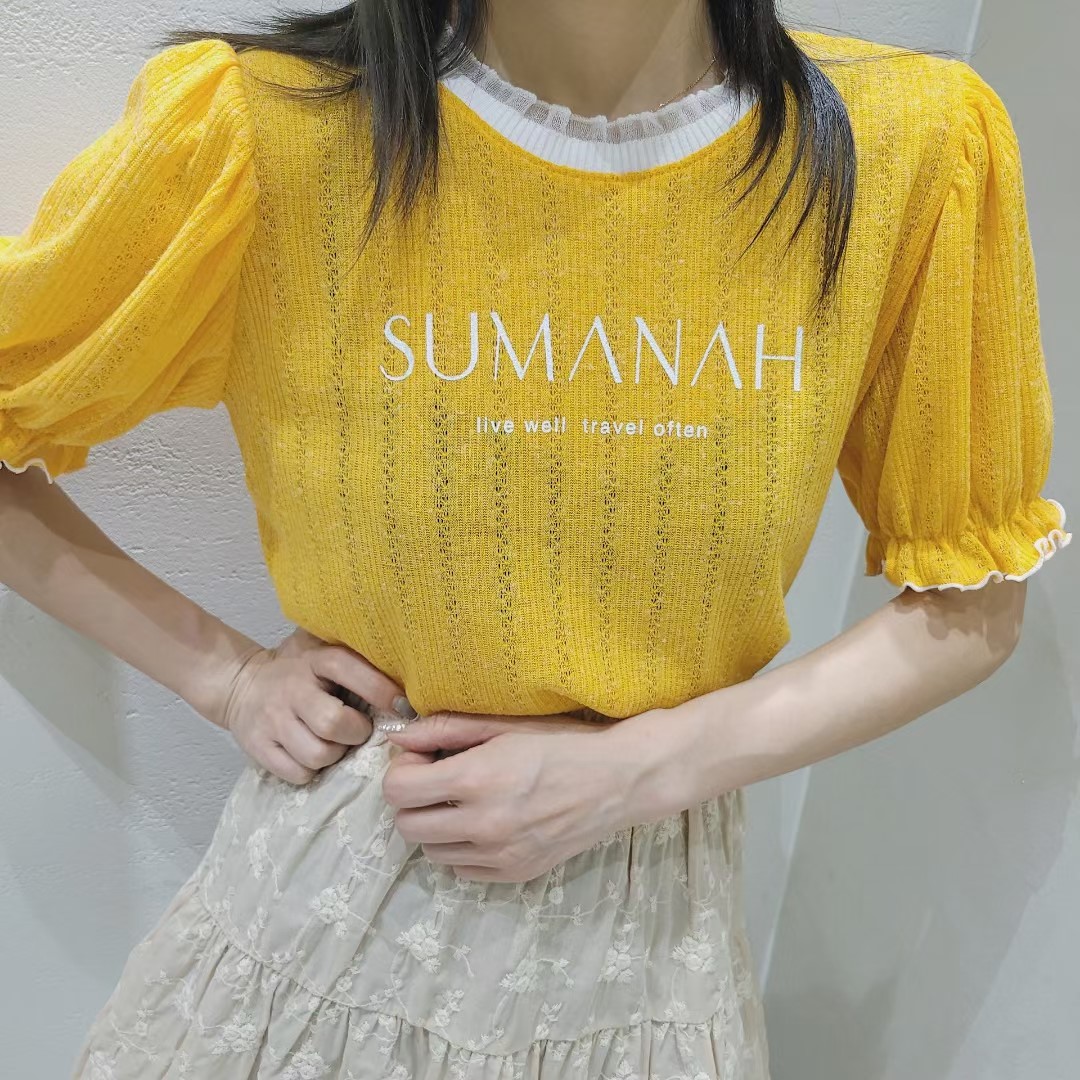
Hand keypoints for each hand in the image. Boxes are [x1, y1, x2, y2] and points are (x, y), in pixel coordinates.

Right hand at [217, 626, 414, 784]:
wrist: (240, 683)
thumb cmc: (300, 669)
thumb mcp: (323, 650)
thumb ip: (358, 656)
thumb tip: (412, 670)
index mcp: (314, 659)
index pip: (351, 671)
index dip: (381, 691)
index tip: (403, 708)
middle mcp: (292, 689)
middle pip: (334, 723)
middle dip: (356, 733)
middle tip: (358, 730)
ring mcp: (272, 720)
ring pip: (317, 755)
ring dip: (334, 755)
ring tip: (334, 743)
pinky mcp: (258, 747)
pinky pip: (297, 773)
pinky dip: (311, 770)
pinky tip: (312, 754)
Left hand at [380, 710, 647, 881]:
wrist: (618, 781)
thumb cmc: (561, 743)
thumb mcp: (503, 726)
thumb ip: (444, 729)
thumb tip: (398, 738)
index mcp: (477, 778)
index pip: (398, 790)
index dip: (403, 772)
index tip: (424, 761)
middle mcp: (483, 823)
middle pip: (406, 826)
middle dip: (414, 802)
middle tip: (439, 782)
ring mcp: (499, 855)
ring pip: (431, 852)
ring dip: (437, 827)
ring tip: (465, 803)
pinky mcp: (515, 874)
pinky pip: (462, 870)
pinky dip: (463, 849)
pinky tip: (487, 824)